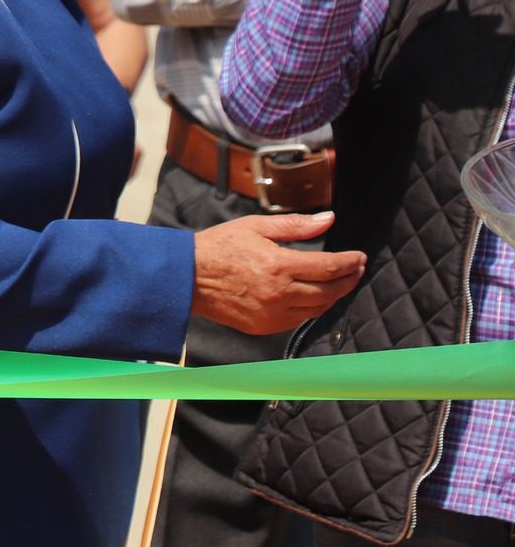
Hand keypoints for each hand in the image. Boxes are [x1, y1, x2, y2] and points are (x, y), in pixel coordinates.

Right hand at [191, 212, 362, 334]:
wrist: (187, 277)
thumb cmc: (218, 247)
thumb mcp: (255, 226)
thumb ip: (295, 225)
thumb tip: (328, 220)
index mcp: (278, 265)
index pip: (329, 267)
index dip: (350, 262)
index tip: (359, 257)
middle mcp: (278, 294)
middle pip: (330, 291)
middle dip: (349, 279)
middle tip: (356, 269)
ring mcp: (272, 314)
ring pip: (319, 309)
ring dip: (334, 295)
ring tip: (339, 282)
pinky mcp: (265, 326)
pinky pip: (299, 320)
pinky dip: (312, 308)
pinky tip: (314, 296)